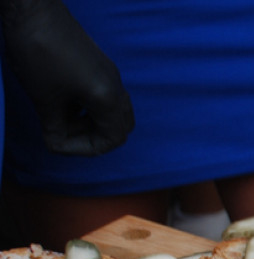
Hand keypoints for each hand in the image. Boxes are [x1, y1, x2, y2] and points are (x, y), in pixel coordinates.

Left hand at [1, 0, 134, 154]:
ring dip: (91, 123)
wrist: (33, 11)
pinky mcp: (99, 65)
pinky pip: (105, 96)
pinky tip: (65, 103)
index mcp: (107, 97)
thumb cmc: (38, 52)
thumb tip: (56, 142)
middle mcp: (115, 87)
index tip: (59, 142)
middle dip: (94, 138)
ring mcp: (109, 74)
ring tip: (62, 120)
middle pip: (121, 127)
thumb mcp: (43, 98)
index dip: (85, 149)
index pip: (112, 139)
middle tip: (66, 135)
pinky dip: (89, 108)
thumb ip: (55, 127)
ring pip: (113, 112)